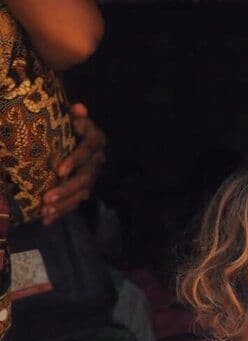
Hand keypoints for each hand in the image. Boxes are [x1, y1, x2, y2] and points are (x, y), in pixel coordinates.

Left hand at [42, 103, 105, 224]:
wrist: (74, 133)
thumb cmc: (68, 121)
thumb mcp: (71, 115)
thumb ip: (74, 114)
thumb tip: (79, 108)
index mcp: (95, 140)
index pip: (87, 151)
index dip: (75, 161)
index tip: (59, 171)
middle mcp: (97, 160)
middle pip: (85, 178)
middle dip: (65, 190)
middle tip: (46, 198)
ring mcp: (92, 176)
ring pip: (81, 193)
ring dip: (63, 204)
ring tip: (45, 211)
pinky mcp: (83, 188)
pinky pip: (74, 202)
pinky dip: (61, 211)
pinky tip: (46, 219)